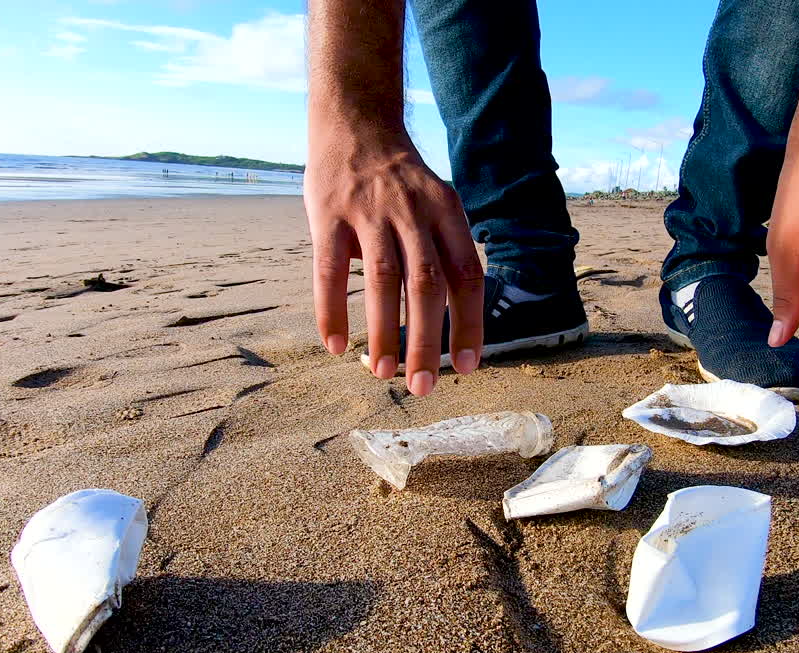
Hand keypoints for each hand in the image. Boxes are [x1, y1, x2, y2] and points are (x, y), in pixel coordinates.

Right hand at [305, 131, 483, 395]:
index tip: (466, 366)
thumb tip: (447, 322)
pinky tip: (336, 344)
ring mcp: (370, 211)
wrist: (356, 121)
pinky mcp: (328, 214)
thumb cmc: (400, 180)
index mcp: (447, 212)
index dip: (470, 323)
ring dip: (384, 331)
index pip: (467, 275)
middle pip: (428, 284)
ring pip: (383, 279)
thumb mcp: (436, 203)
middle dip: (426, 340)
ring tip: (383, 373)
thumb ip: (443, 251)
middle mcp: (413, 211)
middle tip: (422, 385)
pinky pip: (329, 270)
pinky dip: (332, 310)